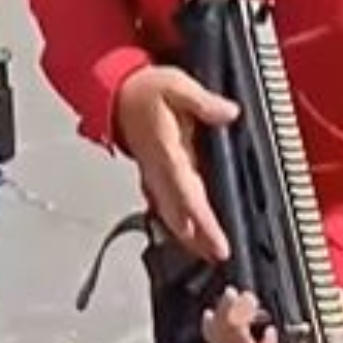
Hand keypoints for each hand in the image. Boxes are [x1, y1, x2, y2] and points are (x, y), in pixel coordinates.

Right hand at [111, 65, 242, 262]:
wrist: (113, 91)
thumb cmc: (143, 90)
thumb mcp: (175, 85)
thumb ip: (202, 101)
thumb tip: (229, 112)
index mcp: (165, 151)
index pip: (186, 192)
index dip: (201, 220)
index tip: (216, 242)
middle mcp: (158, 168)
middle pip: (177, 211)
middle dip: (195, 236)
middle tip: (216, 257)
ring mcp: (154, 172)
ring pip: (170, 210)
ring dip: (186, 233)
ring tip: (204, 253)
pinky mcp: (155, 171)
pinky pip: (165, 202)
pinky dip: (177, 219)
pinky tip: (185, 230)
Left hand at [201, 282, 342, 342]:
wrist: (329, 288)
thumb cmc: (339, 319)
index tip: (275, 336)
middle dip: (238, 333)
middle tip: (251, 305)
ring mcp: (245, 335)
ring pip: (221, 338)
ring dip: (226, 317)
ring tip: (238, 294)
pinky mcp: (235, 314)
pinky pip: (214, 322)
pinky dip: (217, 311)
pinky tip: (227, 296)